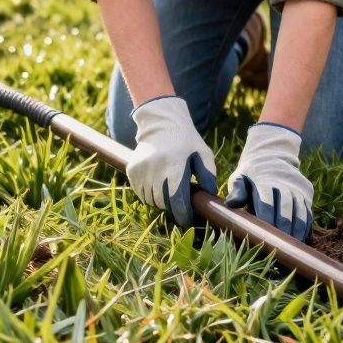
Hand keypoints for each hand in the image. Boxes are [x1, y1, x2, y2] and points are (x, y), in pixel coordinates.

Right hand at [126, 96, 217, 226]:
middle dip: (172, 206)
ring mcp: (141, 169)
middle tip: (180, 201)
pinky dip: (149, 193)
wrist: (161, 122)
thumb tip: (209, 196)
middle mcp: (155, 168)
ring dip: (160, 200)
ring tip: (168, 188)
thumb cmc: (186, 140)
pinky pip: (140, 193)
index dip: (183, 214)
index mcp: (174, 164)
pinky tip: (157, 183)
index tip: (188, 219)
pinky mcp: (132, 170)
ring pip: (150, 200)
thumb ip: (208, 176)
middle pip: (163, 203)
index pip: (177, 200)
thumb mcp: (203, 154)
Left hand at [225, 123, 313, 240]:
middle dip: (282, 229)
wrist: (273, 157)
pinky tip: (299, 242)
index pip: (266, 203)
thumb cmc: (251, 175)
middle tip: (277, 248)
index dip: (266, 220)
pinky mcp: (307, 196)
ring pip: (300, 213)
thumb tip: (231, 203)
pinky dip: (305, 229)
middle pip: (286, 210)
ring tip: (290, 249)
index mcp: (264, 182)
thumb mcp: (240, 177)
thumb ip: (237, 190)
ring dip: (296, 232)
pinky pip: (308, 214)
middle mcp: (284, 185)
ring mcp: (297, 191)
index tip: (263, 236)